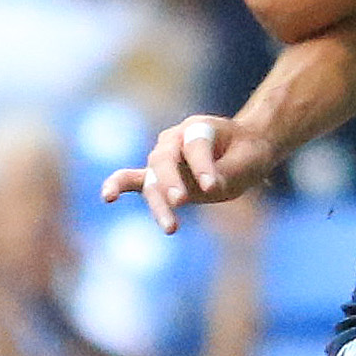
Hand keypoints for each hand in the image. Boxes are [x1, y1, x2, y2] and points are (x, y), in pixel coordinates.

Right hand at [103, 111, 281, 231]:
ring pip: (152, 178)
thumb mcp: (248, 161)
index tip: (214, 186)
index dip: (203, 166)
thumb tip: (206, 189)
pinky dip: (119, 186)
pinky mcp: (157, 178)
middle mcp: (175, 139)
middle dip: (170, 182)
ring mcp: (163, 157)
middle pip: (164, 159)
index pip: (196, 145)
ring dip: (158, 202)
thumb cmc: (246, 153)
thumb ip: (227, 173)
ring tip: (171, 228)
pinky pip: (134, 180)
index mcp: (199, 127)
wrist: (241, 150)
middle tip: (180, 200)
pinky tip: (107, 197)